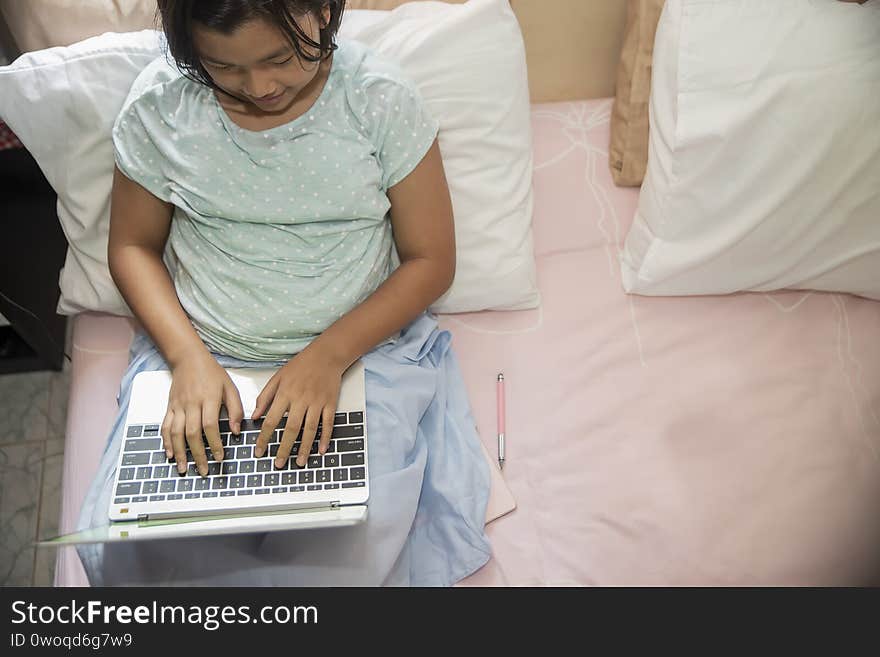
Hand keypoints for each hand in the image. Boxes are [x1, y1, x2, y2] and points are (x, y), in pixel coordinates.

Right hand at [161, 351, 244, 476]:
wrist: (188, 358)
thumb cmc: (212, 373)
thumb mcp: (230, 387)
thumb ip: (236, 408)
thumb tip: (237, 431)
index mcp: (208, 398)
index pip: (211, 425)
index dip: (215, 443)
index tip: (220, 457)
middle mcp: (191, 404)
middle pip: (192, 433)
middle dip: (198, 454)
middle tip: (204, 470)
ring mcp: (178, 406)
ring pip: (176, 433)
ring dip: (180, 452)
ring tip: (185, 468)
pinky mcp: (170, 407)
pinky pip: (165, 427)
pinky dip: (166, 442)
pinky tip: (170, 454)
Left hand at [253, 345, 345, 468]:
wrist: (326, 354)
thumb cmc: (301, 365)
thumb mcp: (277, 377)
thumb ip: (265, 397)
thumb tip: (254, 416)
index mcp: (285, 393)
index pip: (271, 420)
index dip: (264, 438)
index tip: (259, 451)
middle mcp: (300, 399)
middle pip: (291, 428)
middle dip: (284, 448)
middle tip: (278, 464)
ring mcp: (317, 402)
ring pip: (310, 429)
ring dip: (304, 447)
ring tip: (300, 462)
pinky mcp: (330, 403)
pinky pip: (328, 423)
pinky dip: (325, 437)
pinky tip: (321, 450)